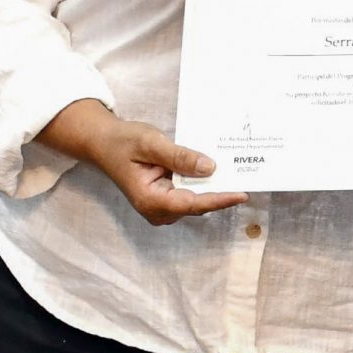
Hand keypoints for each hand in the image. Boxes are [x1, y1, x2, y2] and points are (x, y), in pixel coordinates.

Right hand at [37, 99, 246, 225]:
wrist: (103, 143)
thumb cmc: (123, 142)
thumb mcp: (150, 143)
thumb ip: (179, 157)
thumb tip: (209, 168)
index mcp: (151, 201)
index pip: (193, 203)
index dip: (219, 199)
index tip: (242, 194)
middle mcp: (158, 210)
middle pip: (198, 203)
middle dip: (221, 190)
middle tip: (248, 173)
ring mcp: (163, 207)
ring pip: (197, 199)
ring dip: (214, 185)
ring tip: (238, 169)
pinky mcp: (167, 199)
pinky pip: (191, 193)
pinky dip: (203, 182)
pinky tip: (218, 169)